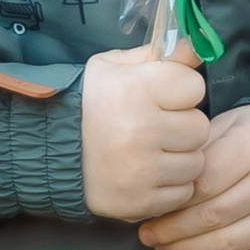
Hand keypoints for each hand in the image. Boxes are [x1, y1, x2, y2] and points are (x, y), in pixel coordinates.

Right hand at [80, 44, 208, 223]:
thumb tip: (197, 48)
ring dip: (179, 157)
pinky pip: (183, 191)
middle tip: (157, 126)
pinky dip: (170, 185)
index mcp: (135, 89)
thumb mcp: (114, 67)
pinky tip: (148, 173)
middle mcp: (140, 129)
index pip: (194, 87)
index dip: (180, 91)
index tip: (162, 97)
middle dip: (182, 126)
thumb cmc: (88, 104)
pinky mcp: (141, 201)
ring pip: (196, 162)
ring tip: (152, 151)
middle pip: (200, 127)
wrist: (49, 151)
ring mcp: (142, 170)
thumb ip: (158, 56)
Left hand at [139, 106, 249, 249]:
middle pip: (213, 217)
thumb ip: (197, 156)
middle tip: (149, 236)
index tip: (149, 211)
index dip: (171, 203)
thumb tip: (159, 193)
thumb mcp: (228, 126)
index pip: (204, 184)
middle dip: (173, 232)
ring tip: (166, 248)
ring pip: (229, 245)